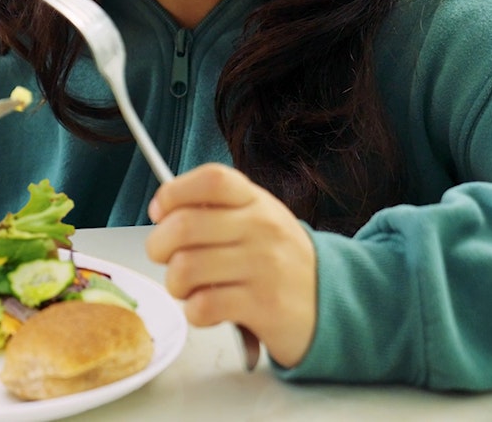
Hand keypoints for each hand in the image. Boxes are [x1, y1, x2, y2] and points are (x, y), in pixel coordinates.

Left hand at [145, 163, 317, 367]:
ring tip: (188, 288)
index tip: (161, 211)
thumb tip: (163, 211)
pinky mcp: (263, 306)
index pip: (211, 179)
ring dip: (175, 284)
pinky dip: (195, 312)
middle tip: (166, 258)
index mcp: (256, 202)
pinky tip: (209, 308)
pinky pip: (203, 306)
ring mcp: (264, 267)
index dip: (173, 193)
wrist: (333, 302)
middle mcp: (261, 228)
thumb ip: (217, 209)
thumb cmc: (280, 259)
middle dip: (159, 246)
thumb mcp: (259, 219)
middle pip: (184, 225)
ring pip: (185, 268)